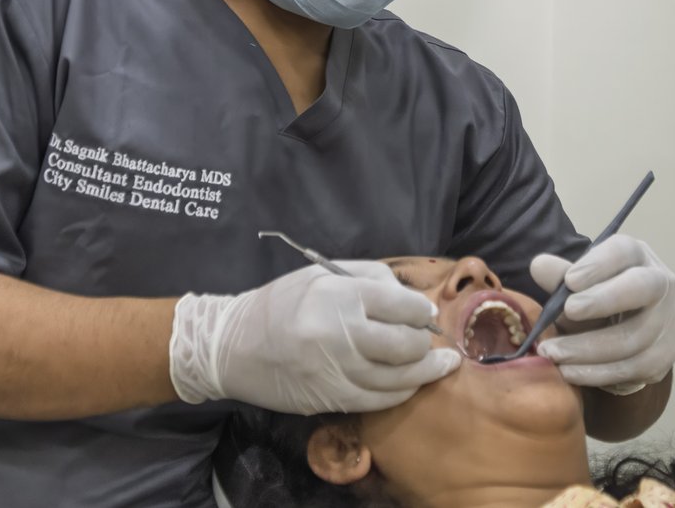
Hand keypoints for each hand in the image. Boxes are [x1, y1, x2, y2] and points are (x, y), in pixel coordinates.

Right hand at [169, 262, 460, 414]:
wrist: (232, 346)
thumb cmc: (281, 304)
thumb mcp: (322, 274)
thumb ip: (371, 279)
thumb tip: (415, 300)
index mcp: (340, 295)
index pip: (404, 306)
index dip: (423, 312)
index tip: (427, 314)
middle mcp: (342, 333)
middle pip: (407, 344)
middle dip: (426, 343)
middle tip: (431, 340)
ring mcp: (338, 371)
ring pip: (400, 377)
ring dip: (427, 371)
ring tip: (442, 365)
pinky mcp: (332, 398)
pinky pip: (381, 400)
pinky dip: (402, 392)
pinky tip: (411, 384)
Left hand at [530, 234, 674, 393]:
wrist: (622, 336)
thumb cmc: (596, 301)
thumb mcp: (577, 287)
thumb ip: (560, 277)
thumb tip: (539, 265)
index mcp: (637, 256)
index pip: (624, 251)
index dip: (598, 265)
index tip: (570, 281)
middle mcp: (661, 283)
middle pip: (641, 288)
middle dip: (603, 300)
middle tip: (568, 311)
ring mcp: (669, 321)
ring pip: (633, 337)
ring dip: (587, 348)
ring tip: (552, 352)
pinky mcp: (665, 356)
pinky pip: (632, 368)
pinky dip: (596, 372)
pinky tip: (569, 371)